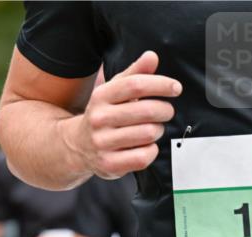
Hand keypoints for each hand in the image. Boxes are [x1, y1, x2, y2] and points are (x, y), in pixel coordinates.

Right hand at [67, 51, 181, 178]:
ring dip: (157, 131)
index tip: (175, 88)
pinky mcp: (108, 164)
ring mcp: (102, 143)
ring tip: (151, 129)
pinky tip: (144, 146)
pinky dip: (150, 150)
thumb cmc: (103, 115)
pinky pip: (143, 156)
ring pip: (149, 133)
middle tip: (164, 112)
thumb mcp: (114, 91)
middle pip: (148, 111)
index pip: (136, 85)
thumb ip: (134, 74)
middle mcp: (98, 119)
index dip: (161, 84)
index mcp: (100, 97)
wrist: (76, 146)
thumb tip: (151, 57)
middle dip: (165, 110)